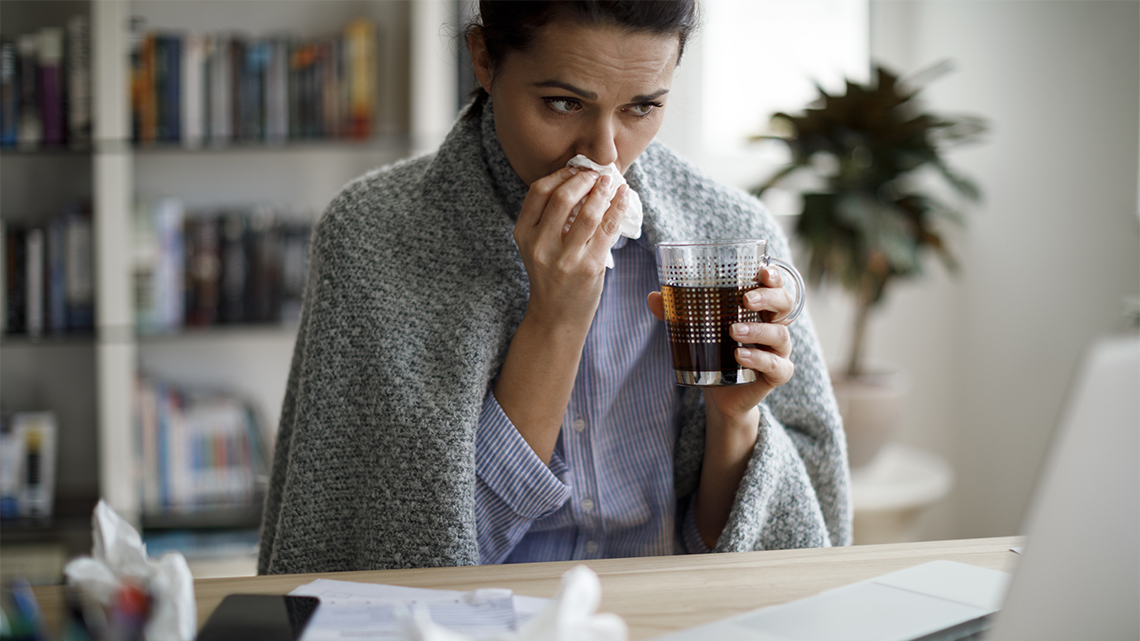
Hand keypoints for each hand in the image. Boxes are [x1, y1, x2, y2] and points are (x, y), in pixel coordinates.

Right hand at [515, 166, 629, 331]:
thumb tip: (580, 181)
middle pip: (562, 197)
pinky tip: (623, 196)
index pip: (538, 192)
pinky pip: (607, 229)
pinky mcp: (589, 268)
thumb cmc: (551, 277)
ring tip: (610, 182)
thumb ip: (549, 219)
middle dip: (583, 179)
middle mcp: (541, 246)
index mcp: (524, 235)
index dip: (560, 175)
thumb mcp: (537, 247)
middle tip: (596, 174)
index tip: (575, 169)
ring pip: (587, 213)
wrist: (556, 317)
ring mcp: (565, 258)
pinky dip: (618, 208)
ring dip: (602, 191)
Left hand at [647, 266, 795, 423]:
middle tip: (746, 299)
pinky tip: (741, 357)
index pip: (775, 287)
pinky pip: (777, 366)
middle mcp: (775, 326)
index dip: (773, 277)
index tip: (762, 271)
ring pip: (780, 335)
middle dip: (769, 298)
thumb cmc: (715, 352)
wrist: (720, 394)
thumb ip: (677, 313)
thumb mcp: (696, 330)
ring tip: (733, 331)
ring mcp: (778, 351)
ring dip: (758, 330)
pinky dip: (760, 359)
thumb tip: (654, 296)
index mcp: (760, 309)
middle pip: (785, 305)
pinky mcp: (777, 374)